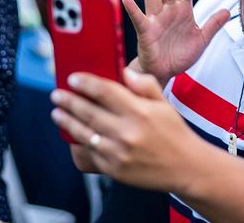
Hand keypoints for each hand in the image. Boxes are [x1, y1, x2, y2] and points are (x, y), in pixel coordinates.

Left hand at [50, 68, 199, 190]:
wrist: (186, 168)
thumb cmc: (174, 132)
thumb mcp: (164, 103)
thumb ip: (144, 84)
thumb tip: (124, 72)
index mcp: (139, 111)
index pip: (104, 91)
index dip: (85, 83)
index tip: (72, 78)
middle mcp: (127, 132)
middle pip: (88, 112)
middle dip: (69, 101)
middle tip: (56, 95)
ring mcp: (118, 153)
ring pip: (84, 134)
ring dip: (67, 122)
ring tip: (57, 113)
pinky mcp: (114, 170)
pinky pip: (89, 154)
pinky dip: (78, 144)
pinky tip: (72, 136)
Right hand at [123, 0, 228, 83]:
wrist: (164, 73)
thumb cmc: (179, 55)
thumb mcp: (202, 39)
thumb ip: (213, 24)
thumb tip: (227, 10)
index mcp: (183, 9)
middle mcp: (168, 10)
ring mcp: (156, 19)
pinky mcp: (146, 31)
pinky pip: (139, 18)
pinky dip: (133, 9)